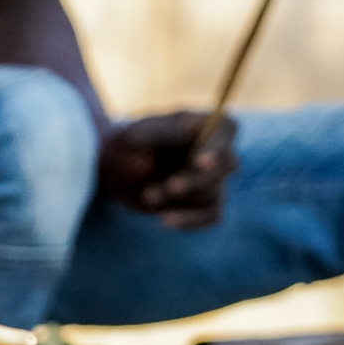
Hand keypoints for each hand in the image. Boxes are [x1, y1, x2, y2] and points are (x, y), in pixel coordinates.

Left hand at [96, 110, 238, 230]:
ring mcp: (213, 178)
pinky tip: (166, 220)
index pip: (226, 130)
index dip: (218, 147)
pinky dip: (191, 220)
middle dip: (197, 180)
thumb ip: (163, 132)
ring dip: (179, 199)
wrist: (116, 175)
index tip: (198, 162)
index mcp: (203, 124)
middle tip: (168, 187)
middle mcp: (215, 150)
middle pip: (227, 165)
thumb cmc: (128, 146)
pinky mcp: (205, 203)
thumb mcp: (138, 136)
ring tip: (147, 195)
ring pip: (213, 193)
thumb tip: (190, 127)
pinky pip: (212, 216)